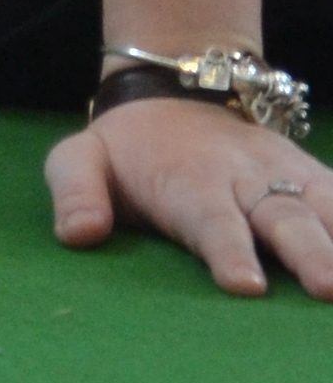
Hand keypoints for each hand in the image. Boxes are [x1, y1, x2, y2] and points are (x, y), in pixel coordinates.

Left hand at [46, 93, 332, 297]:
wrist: (175, 91)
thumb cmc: (126, 149)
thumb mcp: (81, 157)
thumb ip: (76, 192)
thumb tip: (79, 235)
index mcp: (191, 182)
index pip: (210, 220)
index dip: (228, 251)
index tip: (244, 287)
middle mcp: (249, 180)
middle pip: (284, 219)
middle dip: (309, 254)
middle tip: (327, 292)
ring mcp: (291, 178)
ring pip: (330, 208)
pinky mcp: (318, 180)